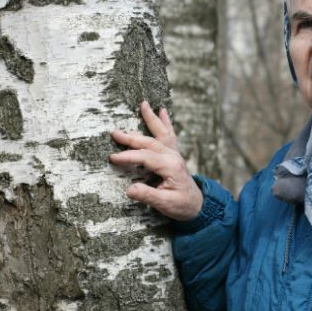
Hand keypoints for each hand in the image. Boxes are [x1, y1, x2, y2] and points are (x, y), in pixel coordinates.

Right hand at [109, 100, 202, 220]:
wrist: (199, 205)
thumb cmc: (182, 205)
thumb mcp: (165, 204)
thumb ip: (147, 195)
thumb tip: (129, 190)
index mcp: (170, 166)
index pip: (145, 157)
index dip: (128, 157)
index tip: (112, 158)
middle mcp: (173, 156)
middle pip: (149, 142)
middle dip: (131, 137)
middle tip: (114, 133)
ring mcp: (174, 154)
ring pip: (160, 133)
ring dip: (151, 119)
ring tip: (144, 105)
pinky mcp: (174, 155)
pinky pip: (169, 135)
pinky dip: (165, 122)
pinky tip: (163, 111)